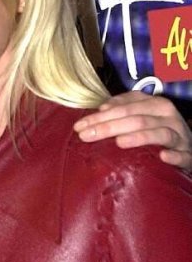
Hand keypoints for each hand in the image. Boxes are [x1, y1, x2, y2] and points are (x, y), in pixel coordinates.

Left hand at [74, 92, 191, 169]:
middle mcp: (168, 116)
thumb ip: (122, 111)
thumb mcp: (141, 118)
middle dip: (109, 126)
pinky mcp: (188, 155)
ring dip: (139, 137)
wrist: (187, 149)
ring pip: (159, 133)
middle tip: (86, 136)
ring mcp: (180, 135)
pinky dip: (173, 156)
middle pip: (137, 118)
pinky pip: (182, 155)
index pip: (126, 106)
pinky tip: (162, 157)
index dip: (102, 115)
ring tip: (119, 142)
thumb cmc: (158, 133)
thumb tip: (100, 109)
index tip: (80, 126)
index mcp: (155, 105)